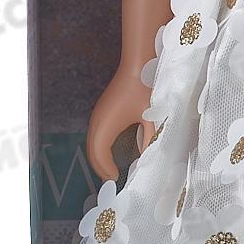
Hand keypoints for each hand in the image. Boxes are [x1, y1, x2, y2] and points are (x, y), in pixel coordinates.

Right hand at [86, 64, 152, 179]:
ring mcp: (99, 114)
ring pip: (92, 142)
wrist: (140, 63)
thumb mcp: (151, 117)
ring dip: (99, 158)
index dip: (106, 169)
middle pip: (92, 150)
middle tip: (113, 180)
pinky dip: (100, 148)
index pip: (99, 154)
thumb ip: (150, 139)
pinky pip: (96, 134)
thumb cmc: (146, 88)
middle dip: (100, 167)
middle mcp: (98, 120)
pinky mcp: (103, 111)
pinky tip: (111, 153)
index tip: (118, 179)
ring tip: (112, 171)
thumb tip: (148, 160)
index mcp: (107, 123)